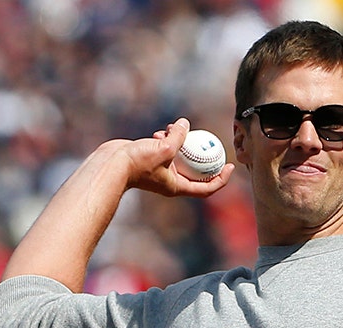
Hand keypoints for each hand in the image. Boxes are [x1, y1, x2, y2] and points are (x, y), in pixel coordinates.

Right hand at [118, 118, 233, 196]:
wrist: (111, 164)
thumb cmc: (137, 162)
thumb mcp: (164, 148)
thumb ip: (178, 136)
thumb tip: (185, 123)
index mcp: (177, 187)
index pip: (206, 188)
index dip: (221, 179)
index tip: (231, 166)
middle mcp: (170, 180)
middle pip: (195, 170)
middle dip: (203, 156)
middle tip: (213, 142)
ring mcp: (160, 170)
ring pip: (178, 155)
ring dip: (179, 142)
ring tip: (174, 130)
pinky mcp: (150, 159)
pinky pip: (164, 149)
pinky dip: (164, 139)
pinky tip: (159, 131)